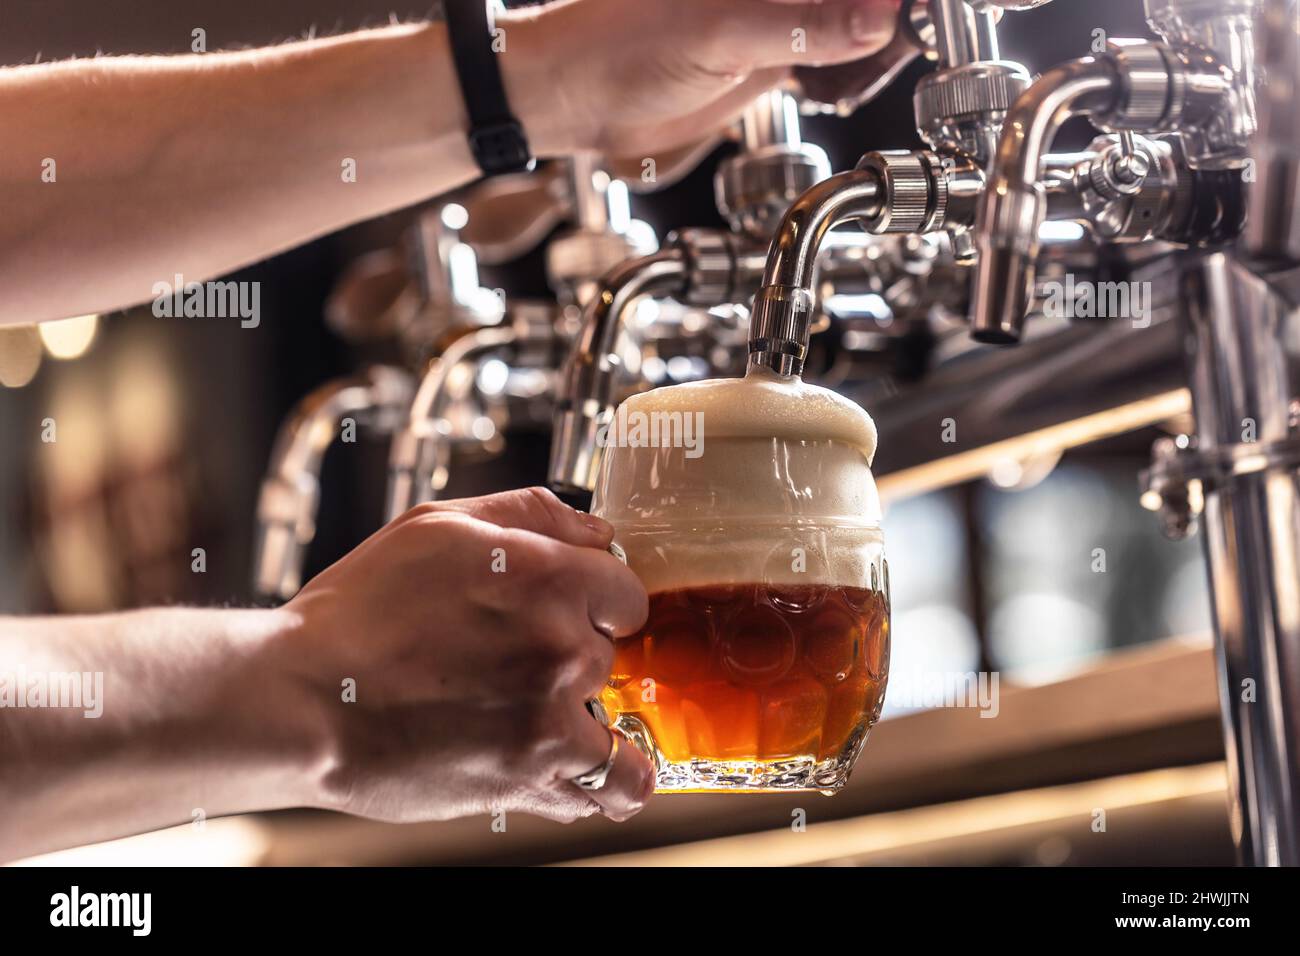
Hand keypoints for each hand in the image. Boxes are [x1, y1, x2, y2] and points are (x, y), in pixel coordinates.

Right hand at [281, 488, 653, 823]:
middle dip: (575, 653)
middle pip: (612, 651)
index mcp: (547, 576)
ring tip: (542, 716)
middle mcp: (561, 644)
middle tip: (515, 661)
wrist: (302, 700)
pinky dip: (615, 783)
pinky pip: (613, 785)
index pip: (627, 591)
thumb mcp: (437, 525)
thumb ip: (530, 514)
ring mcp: (552, 713)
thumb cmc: (358, 612)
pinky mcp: (533, 774)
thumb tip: (595, 529)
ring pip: (615, 715)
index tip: (574, 612)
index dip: (600, 600)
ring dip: (588, 715)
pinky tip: (596, 773)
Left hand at [502, 0, 901, 156]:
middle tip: (928, 30)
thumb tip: (882, 16)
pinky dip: (861, 61)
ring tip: (906, 48)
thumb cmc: (620, 46)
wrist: (579, 97)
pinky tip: (858, 72)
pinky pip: (841, 46)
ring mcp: (788, 8)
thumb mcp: (719, 35)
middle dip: (905, 8)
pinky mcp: (782, 46)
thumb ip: (803, 26)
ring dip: (889, 33)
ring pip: (862, 12)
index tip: (930, 11)